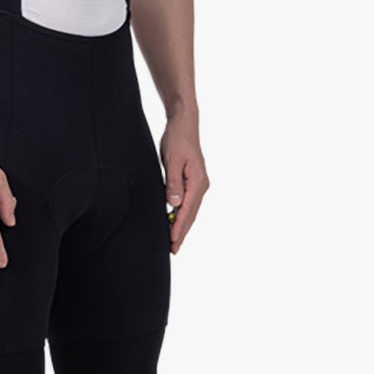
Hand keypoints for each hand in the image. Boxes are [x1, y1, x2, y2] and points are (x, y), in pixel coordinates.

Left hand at [159, 116, 207, 253]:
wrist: (184, 124)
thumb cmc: (177, 139)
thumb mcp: (171, 160)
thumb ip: (173, 183)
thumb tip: (175, 203)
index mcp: (197, 181)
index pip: (187, 210)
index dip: (179, 227)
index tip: (173, 240)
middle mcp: (201, 185)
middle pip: (191, 214)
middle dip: (182, 232)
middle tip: (174, 249)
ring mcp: (199, 183)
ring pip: (191, 210)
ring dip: (183, 225)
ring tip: (174, 240)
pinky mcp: (194, 181)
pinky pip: (189, 203)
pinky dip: (183, 214)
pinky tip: (176, 220)